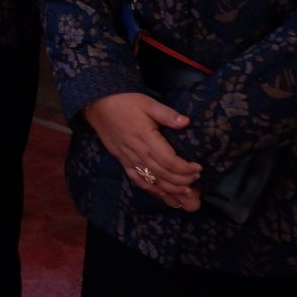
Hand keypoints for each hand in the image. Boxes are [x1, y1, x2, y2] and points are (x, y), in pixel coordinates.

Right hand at [83, 92, 202, 210]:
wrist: (98, 105)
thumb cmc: (125, 102)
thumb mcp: (148, 103)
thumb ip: (167, 114)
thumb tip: (186, 122)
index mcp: (147, 139)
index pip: (170, 161)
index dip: (185, 168)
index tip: (198, 168)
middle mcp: (139, 153)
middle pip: (163, 174)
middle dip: (182, 181)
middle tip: (195, 180)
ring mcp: (129, 159)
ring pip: (152, 181)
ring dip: (170, 190)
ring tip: (184, 194)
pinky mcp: (123, 162)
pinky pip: (137, 180)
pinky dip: (150, 189)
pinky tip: (161, 194)